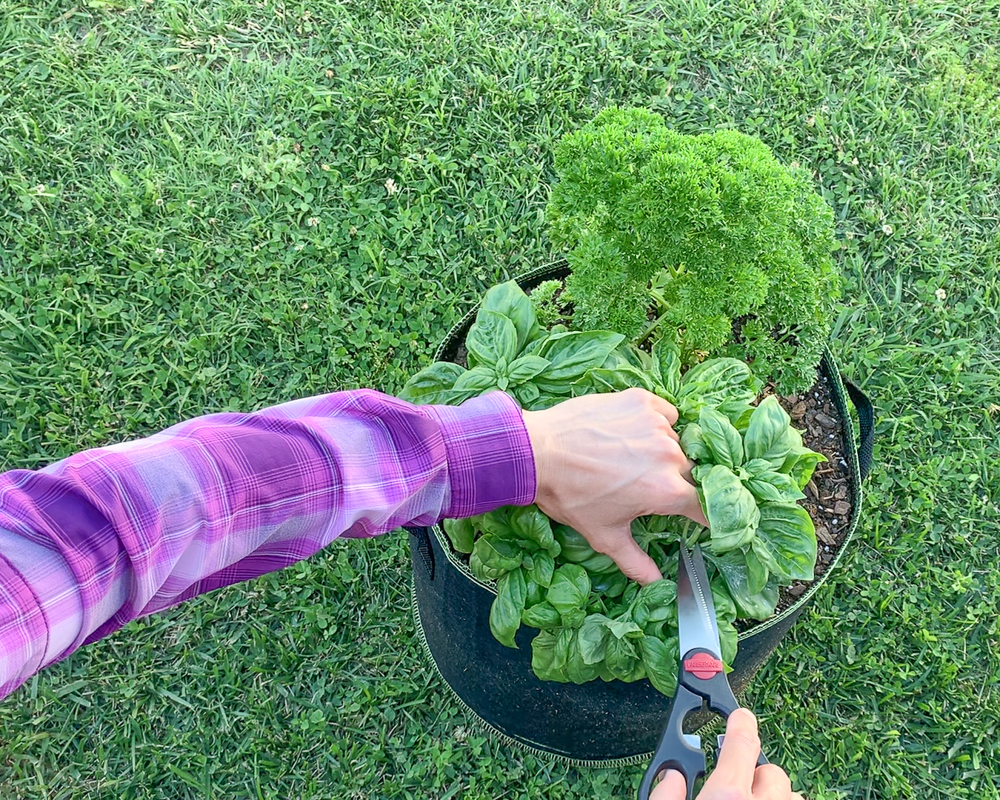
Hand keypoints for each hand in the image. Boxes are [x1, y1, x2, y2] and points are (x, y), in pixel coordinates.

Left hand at [521, 388, 706, 584]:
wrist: (536, 452)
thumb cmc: (569, 495)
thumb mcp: (603, 535)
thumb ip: (635, 561)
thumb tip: (656, 584)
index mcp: (666, 491)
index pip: (705, 505)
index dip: (702, 513)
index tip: (694, 514)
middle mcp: (669, 455)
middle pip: (689, 472)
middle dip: (674, 482)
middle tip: (644, 486)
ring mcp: (656, 424)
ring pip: (675, 442)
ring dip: (660, 452)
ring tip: (628, 458)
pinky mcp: (641, 400)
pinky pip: (664, 413)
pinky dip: (655, 422)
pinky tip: (631, 432)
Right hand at [651, 709, 804, 799]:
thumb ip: (665, 795)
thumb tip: (671, 775)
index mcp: (727, 796)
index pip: (742, 743)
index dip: (741, 723)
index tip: (740, 715)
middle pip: (770, 770)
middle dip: (754, 772)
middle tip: (734, 785)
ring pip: (790, 793)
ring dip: (772, 794)